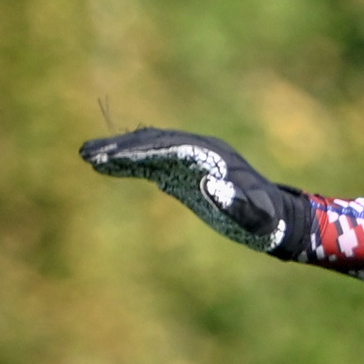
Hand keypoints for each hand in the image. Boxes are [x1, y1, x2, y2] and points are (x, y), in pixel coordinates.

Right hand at [81, 127, 309, 256]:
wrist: (278, 220)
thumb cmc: (268, 221)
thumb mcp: (257, 216)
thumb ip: (237, 203)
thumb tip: (209, 184)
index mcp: (215, 156)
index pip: (171, 147)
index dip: (142, 150)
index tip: (114, 156)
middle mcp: (202, 151)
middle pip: (155, 142)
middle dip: (121, 147)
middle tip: (88, 153)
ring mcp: (192, 161)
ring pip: (150, 150)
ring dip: (119, 153)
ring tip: (86, 156)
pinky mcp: (186, 174)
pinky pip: (153, 164)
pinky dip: (129, 165)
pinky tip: (105, 168)